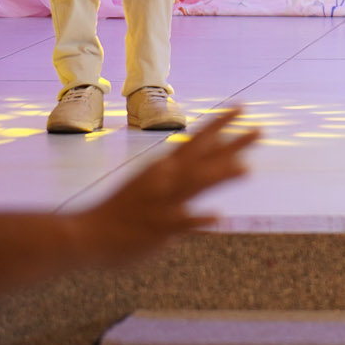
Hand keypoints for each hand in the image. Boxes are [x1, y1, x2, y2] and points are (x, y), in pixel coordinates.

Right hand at [71, 108, 258, 266]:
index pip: (196, 141)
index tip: (242, 107)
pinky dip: (197, 220)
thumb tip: (204, 154)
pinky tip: (217, 217)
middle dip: (232, 144)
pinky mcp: (157, 228)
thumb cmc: (120, 210)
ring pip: (193, 185)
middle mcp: (165, 181)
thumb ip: (178, 170)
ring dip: (219, 175)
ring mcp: (161, 203)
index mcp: (163, 169)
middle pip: (203, 158)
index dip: (219, 124)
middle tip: (261, 131)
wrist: (83, 236)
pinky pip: (180, 223)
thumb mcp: (150, 182)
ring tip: (246, 169)